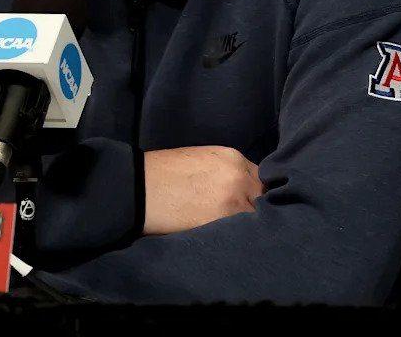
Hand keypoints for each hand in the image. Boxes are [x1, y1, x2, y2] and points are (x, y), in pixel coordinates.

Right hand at [142, 145, 264, 235]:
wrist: (137, 187)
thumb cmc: (161, 174)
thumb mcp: (200, 161)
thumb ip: (225, 173)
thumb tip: (241, 193)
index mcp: (232, 158)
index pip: (260, 180)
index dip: (254, 195)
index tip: (248, 207)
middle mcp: (239, 176)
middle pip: (263, 199)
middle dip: (256, 211)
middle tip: (245, 225)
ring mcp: (234, 199)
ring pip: (258, 218)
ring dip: (250, 227)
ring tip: (236, 237)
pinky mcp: (224, 221)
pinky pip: (245, 233)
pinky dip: (241, 238)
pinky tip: (230, 242)